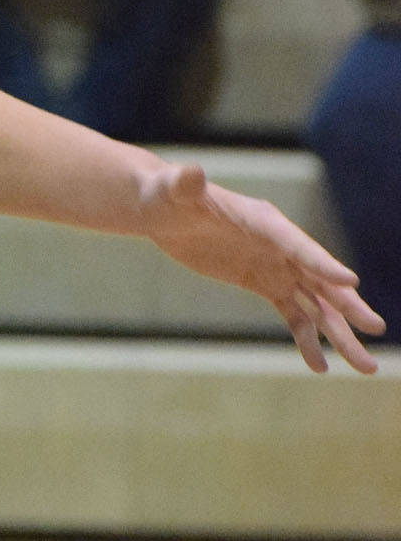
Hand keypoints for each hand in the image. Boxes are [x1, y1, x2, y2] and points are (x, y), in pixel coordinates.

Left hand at [139, 162, 384, 372]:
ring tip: (364, 366)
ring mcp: (276, 265)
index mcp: (264, 220)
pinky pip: (293, 313)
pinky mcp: (264, 282)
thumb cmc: (167, 194)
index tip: (351, 284)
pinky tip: (319, 366)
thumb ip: (184, 185)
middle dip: (348, 305)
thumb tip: (191, 174)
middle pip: (321, 279)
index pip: (298, 244)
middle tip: (375, 328)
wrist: (164, 209)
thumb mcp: (172, 190)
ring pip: (316, 303)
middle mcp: (280, 244)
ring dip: (339, 333)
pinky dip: (306, 338)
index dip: (322, 263)